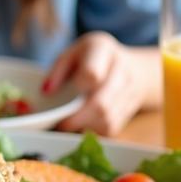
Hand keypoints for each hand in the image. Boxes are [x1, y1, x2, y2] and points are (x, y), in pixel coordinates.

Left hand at [42, 33, 160, 135]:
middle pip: (101, 104)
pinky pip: (111, 128)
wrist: (135, 67)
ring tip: (71, 124)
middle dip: (77, 118)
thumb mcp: (72, 53)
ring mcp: (130, 93)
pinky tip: (84, 125)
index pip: (92, 74)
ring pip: (107, 120)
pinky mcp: (129, 112)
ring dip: (85, 126)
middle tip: (60, 124)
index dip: (77, 88)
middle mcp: (121, 71)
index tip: (63, 98)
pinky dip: (95, 131)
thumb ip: (57, 70)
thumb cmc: (94, 59)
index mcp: (103, 50)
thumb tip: (46, 91)